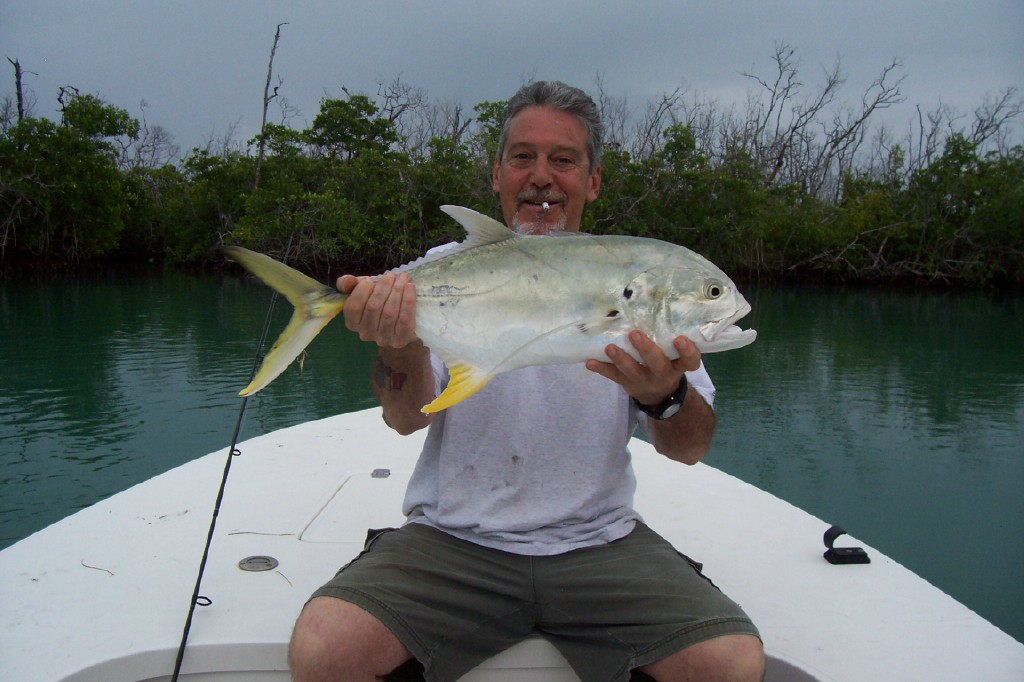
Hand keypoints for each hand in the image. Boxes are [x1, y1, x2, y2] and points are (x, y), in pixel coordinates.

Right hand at [337, 272, 417, 347]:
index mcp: (352, 322)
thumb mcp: (360, 290)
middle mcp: (365, 333)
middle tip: (392, 275)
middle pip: (374, 306)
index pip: (354, 306)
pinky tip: (410, 287)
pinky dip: (408, 301)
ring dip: (398, 291)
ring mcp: (383, 339)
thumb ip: (348, 283)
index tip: (371, 279)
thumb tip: (348, 280)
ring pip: (390, 312)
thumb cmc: (377, 301)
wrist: (400, 319)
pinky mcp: (400, 340)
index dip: (362, 290)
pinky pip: (405, 320)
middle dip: (384, 287)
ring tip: (403, 278)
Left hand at [586, 330, 700, 405]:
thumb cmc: (667, 363)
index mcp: (678, 365)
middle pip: (657, 364)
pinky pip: (613, 376)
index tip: (680, 339)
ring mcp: (643, 380)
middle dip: (646, 350)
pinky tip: (590, 361)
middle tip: (635, 334)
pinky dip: (601, 368)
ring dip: (620, 359)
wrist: (659, 395)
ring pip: (632, 371)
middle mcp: (663, 374)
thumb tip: (652, 301)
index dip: (688, 351)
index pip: (690, 361)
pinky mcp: (627, 383)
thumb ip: (667, 336)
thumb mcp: (674, 355)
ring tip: (609, 347)